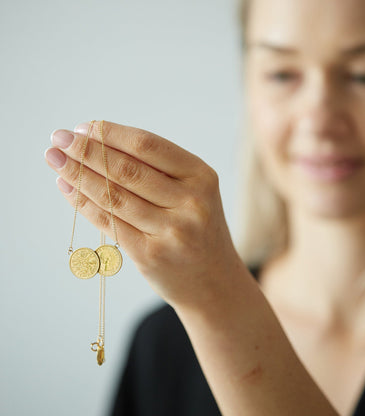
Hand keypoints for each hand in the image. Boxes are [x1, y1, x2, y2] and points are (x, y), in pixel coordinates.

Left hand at [45, 120, 241, 307]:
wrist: (212, 280)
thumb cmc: (198, 229)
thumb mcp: (194, 193)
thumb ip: (158, 170)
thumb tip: (102, 144)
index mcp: (201, 177)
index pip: (148, 146)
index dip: (111, 134)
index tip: (84, 127)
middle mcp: (190, 203)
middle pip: (127, 170)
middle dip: (87, 151)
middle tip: (60, 138)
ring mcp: (171, 232)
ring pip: (114, 195)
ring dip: (78, 174)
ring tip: (55, 159)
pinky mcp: (150, 256)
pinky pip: (109, 223)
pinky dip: (83, 203)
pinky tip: (67, 188)